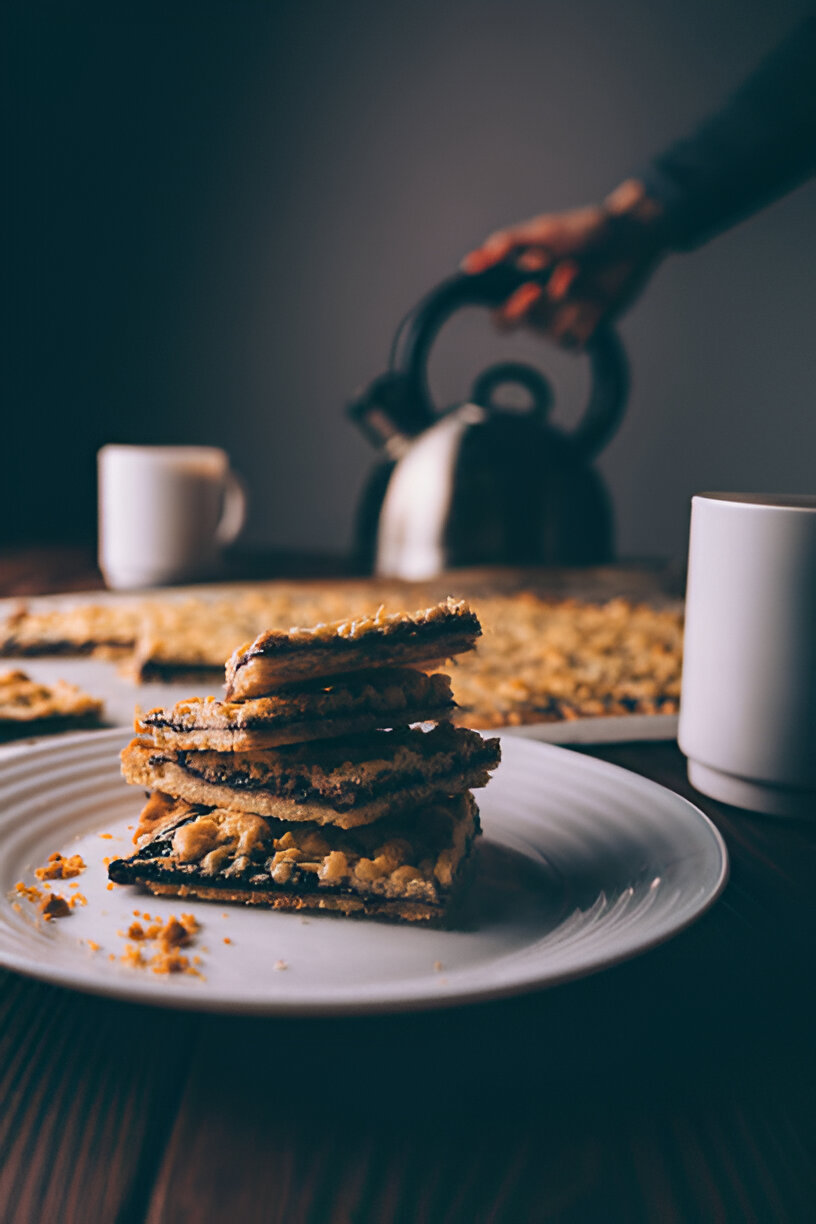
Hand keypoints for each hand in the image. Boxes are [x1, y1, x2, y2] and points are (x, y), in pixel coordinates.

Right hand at [461, 180, 665, 346]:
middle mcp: (536, 305)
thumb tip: (469, 264)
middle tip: (535, 289)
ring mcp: (560, 319)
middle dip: (521, 310)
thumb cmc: (585, 229)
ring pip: (543, 331)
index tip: (518, 287)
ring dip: (557, 300)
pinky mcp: (586, 330)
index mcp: (520, 282)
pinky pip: (572, 341)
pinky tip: (589, 295)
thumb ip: (506, 245)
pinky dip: (579, 319)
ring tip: (572, 271)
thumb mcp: (542, 231)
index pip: (495, 306)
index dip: (500, 304)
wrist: (632, 235)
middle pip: (510, 324)